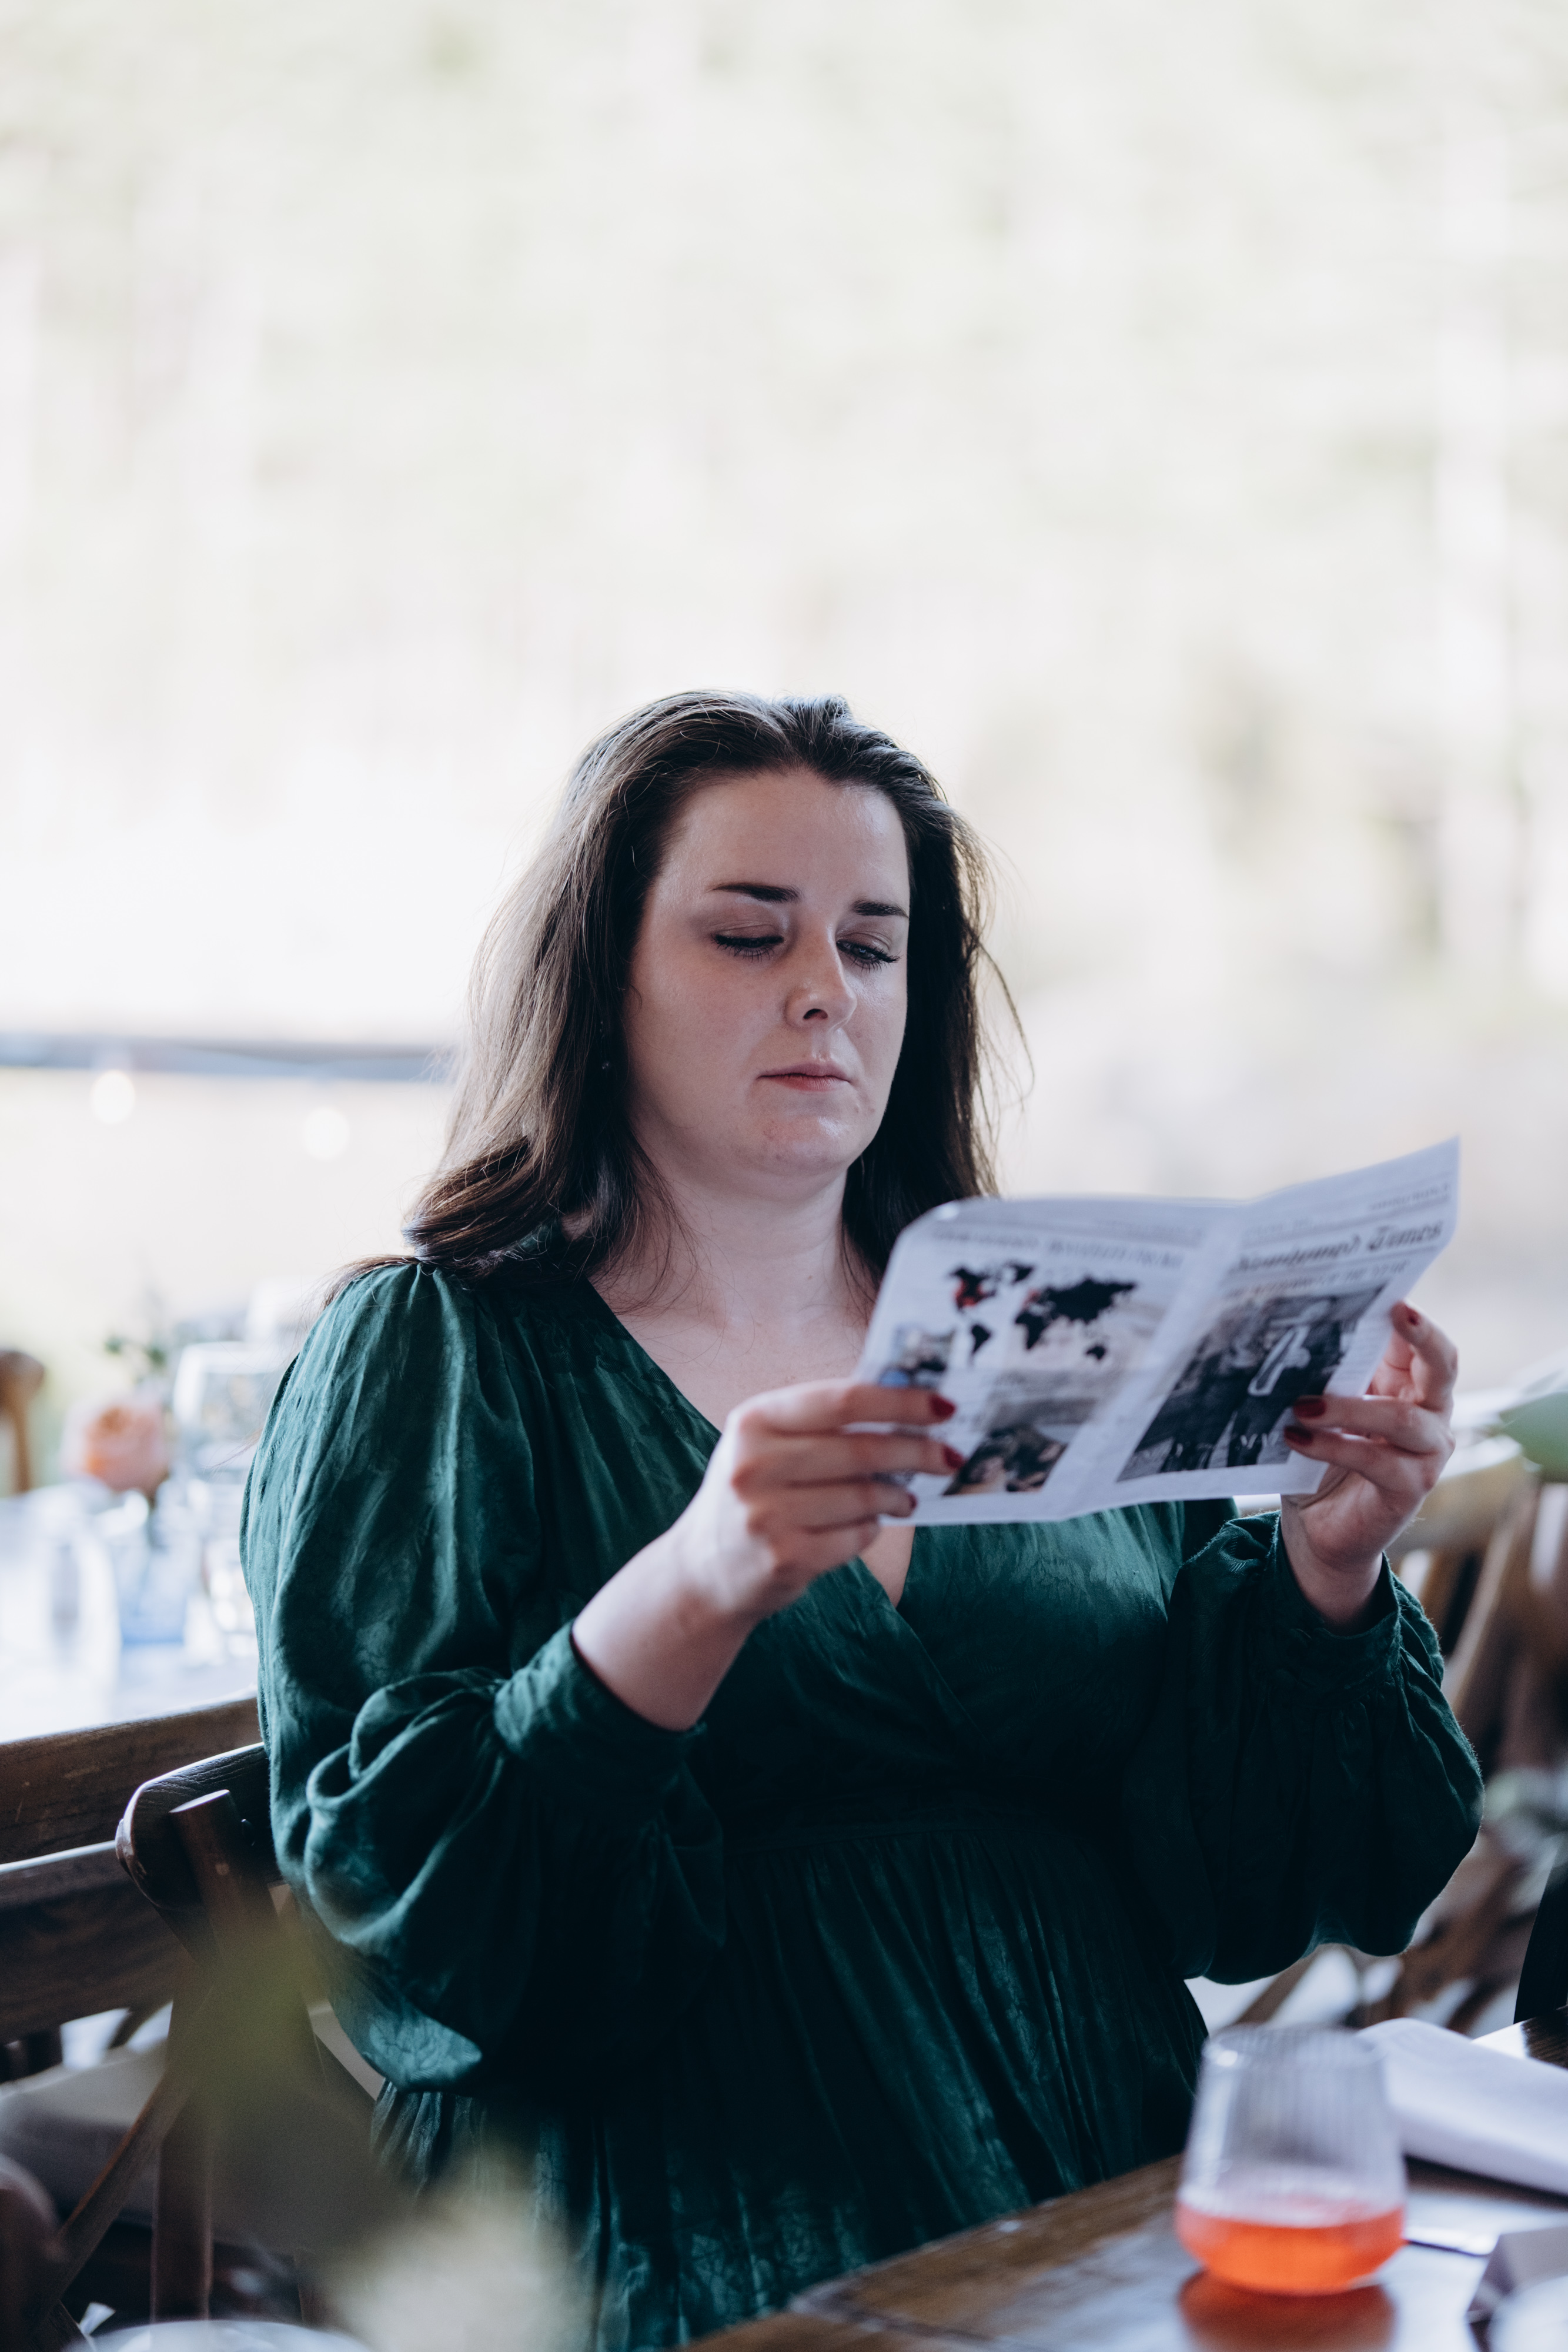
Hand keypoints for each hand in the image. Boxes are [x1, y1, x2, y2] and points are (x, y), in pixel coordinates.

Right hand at [666, 1380, 963, 1625]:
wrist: (703, 1570)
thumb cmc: (754, 1493)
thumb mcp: (768, 1445)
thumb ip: (822, 1424)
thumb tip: (909, 1408)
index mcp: (753, 1421)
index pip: (841, 1400)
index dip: (899, 1401)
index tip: (943, 1405)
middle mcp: (753, 1465)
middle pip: (860, 1449)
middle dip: (917, 1451)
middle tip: (949, 1455)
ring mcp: (766, 1515)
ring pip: (863, 1496)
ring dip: (898, 1494)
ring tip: (907, 1496)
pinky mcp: (784, 1558)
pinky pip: (855, 1536)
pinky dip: (873, 1528)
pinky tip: (871, 1523)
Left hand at [1278, 1303, 1457, 1628]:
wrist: (1320, 1529)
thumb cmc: (1320, 1458)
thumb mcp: (1321, 1406)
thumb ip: (1326, 1373)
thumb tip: (1294, 1326)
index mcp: (1410, 1385)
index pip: (1422, 1342)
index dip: (1411, 1316)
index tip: (1389, 1291)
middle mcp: (1430, 1415)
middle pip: (1443, 1366)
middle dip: (1422, 1336)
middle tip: (1394, 1310)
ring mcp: (1426, 1454)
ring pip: (1401, 1419)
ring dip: (1348, 1407)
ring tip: (1301, 1404)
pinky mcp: (1409, 1488)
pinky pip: (1375, 1459)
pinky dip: (1332, 1446)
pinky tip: (1295, 1438)